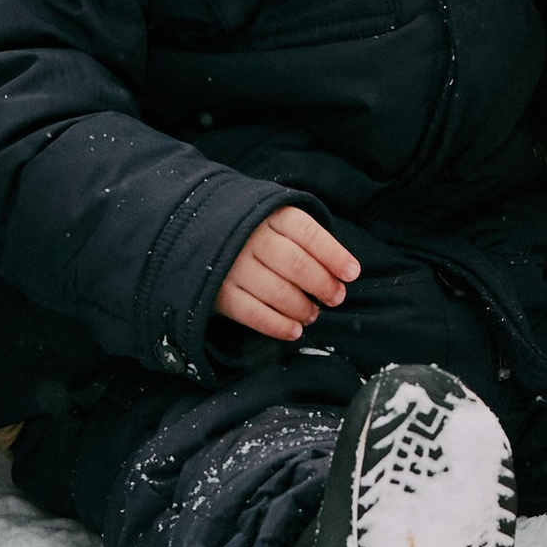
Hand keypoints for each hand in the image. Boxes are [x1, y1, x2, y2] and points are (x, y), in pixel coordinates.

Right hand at [215, 205, 360, 343]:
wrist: (194, 230)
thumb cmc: (251, 230)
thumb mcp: (275, 219)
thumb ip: (303, 238)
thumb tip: (341, 269)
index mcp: (271, 216)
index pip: (308, 234)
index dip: (334, 255)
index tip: (352, 273)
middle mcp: (251, 238)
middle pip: (296, 264)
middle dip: (322, 285)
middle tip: (335, 297)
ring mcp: (233, 265)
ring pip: (278, 291)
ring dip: (302, 308)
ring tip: (312, 314)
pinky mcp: (219, 292)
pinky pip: (253, 314)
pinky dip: (277, 326)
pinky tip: (294, 330)